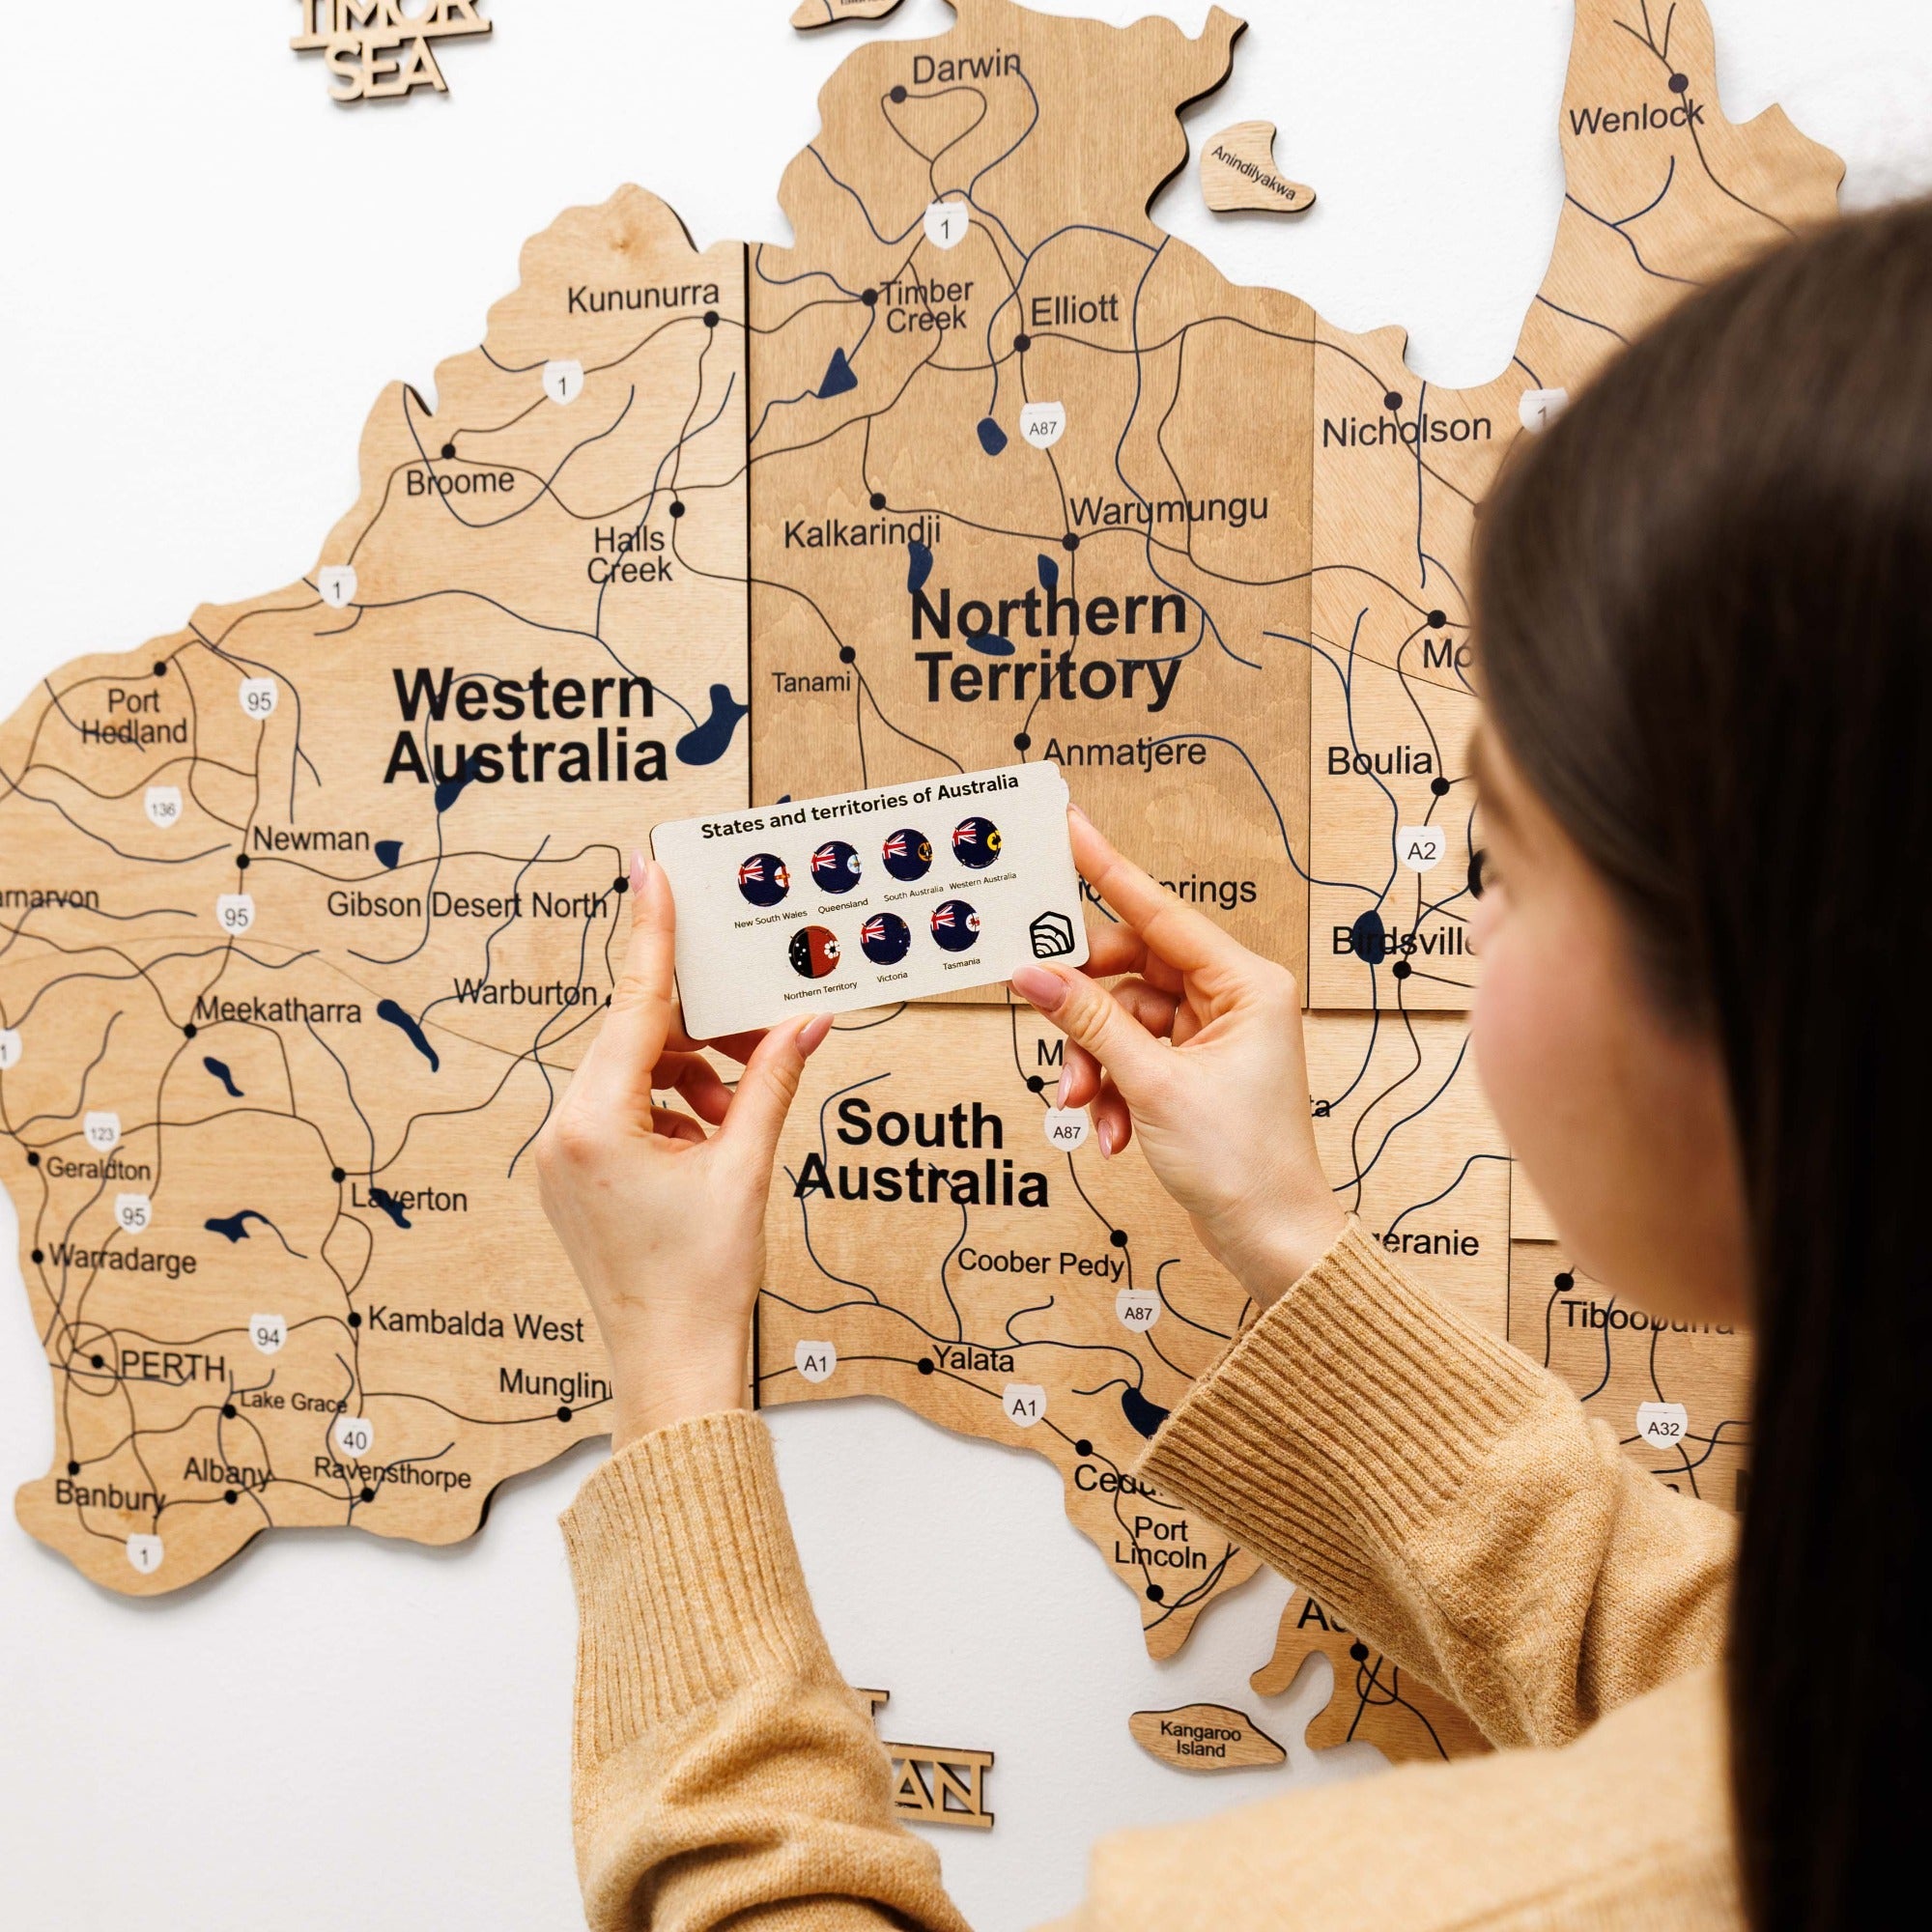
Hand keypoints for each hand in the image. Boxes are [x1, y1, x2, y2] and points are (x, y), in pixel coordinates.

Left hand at [534, 852, 830, 1446]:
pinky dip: (674, 1107)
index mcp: (592, 1123)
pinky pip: (624, 1112)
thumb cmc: (703, 1284)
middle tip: (761, 1020)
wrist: (670, 1371)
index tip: (650, 871)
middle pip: (634, 1038)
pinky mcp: (575, 1179)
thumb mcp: (744, 1171)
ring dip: (692, 1073)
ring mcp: (563, 1158)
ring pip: (631, 1075)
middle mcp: (562, 1132)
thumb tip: (806, 1021)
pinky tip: (718, 1131)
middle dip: (701, 1028)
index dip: (651, 934)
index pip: (632, 1006)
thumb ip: (770, 1084)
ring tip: (745, 1101)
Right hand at [1009, 810, 1345, 1306]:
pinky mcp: (1194, 1069)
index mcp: (1245, 983)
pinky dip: (1110, 1088)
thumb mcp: (1151, 1083)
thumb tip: (1035, 974)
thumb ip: (1089, 1021)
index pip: (1160, 911)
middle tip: (1045, 1024)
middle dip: (1084, 1011)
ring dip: (1092, 1062)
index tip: (1069, 829)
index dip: (1108, 869)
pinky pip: (1131, 1055)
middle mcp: (1232, 998)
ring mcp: (1212, 1034)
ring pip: (1122, 1018)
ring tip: (1082, 1106)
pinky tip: (1107, 1131)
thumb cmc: (1241, 1161)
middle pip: (1130, 968)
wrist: (1270, 1238)